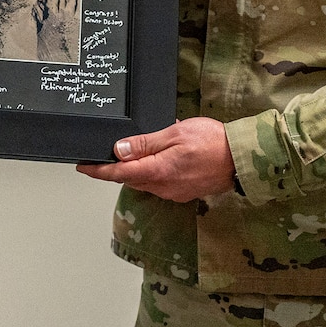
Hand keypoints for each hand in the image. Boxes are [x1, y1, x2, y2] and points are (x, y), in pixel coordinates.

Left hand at [77, 117, 234, 201]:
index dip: (98, 170)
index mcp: (158, 171)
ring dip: (137, 168)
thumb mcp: (175, 133)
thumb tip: (119, 150)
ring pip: (145, 181)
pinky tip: (161, 157)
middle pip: (130, 178)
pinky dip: (154, 171)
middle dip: (117, 168)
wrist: (242, 158)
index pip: (118, 173)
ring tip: (139, 149)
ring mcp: (174, 192)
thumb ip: (145, 143)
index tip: (83, 166)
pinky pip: (160, 182)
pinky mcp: (184, 192)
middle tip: (107, 154)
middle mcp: (163, 187)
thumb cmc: (213, 142)